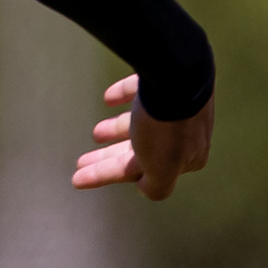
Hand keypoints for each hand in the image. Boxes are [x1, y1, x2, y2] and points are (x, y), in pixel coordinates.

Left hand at [74, 75, 213, 200]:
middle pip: (139, 149)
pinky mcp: (168, 80)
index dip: (109, 175)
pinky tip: (109, 98)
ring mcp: (177, 105)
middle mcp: (186, 131)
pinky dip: (125, 95)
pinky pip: (142, 89)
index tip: (80, 179)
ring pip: (141, 122)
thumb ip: (157, 186)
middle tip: (80, 162)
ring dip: (117, 129)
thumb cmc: (167, 127)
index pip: (141, 171)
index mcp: (188, 155)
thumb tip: (147, 191)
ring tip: (96, 133)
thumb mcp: (162, 168)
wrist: (178, 77)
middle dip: (108, 158)